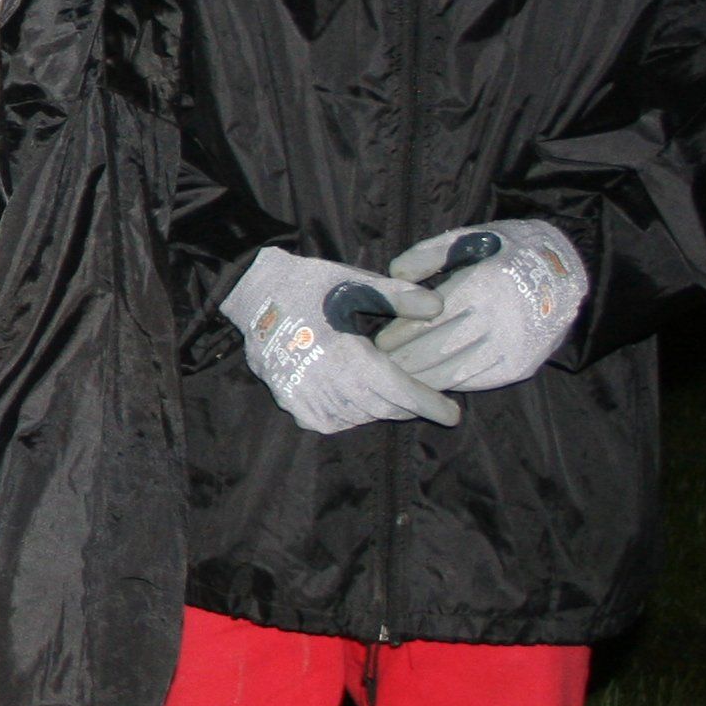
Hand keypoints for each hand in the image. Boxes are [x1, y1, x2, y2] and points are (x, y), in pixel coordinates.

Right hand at [225, 246, 459, 434]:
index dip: (430, 405)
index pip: (401, 392)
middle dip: (407, 403)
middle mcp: (327, 385)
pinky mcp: (290, 403)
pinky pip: (331, 421)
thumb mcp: (354, 283)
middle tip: (418, 391)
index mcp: (348, 356)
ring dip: (378, 407)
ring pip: (359, 417)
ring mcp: (305, 398)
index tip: (453, 414)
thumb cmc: (308, 285)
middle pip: (384, 408)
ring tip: (384, 388)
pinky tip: (351, 395)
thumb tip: (438, 307)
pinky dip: (348, 413)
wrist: (253, 292)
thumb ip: (398, 297)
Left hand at [375, 221, 587, 393]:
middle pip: (438, 350)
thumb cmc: (510, 249)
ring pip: (457, 371)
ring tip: (400, 377)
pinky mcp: (522, 365)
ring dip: (424, 377)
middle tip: (381, 365)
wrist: (569, 270)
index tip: (379, 342)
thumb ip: (429, 254)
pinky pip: (479, 380)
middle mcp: (500, 320)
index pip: (429, 320)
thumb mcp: (471, 238)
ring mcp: (513, 347)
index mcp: (484, 286)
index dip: (400, 334)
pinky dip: (452, 383)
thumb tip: (395, 273)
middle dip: (405, 360)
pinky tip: (433, 381)